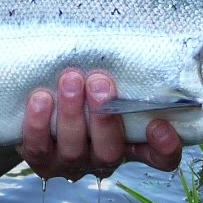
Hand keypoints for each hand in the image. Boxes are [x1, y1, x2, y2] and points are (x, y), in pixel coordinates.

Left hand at [18, 68, 182, 181]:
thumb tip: (131, 39)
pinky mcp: (40, 160)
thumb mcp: (106, 86)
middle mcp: (102, 158)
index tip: (158, 124)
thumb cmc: (83, 88)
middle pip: (110, 151)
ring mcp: (70, 163)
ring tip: (70, 79)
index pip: (160, 158)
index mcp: (129, 143)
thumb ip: (122, 75)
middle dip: (104, 118)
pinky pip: (38, 147)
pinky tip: (41, 98)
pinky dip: (39, 122)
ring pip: (74, 148)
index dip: (164, 147)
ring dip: (72, 113)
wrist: (39, 106)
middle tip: (99, 82)